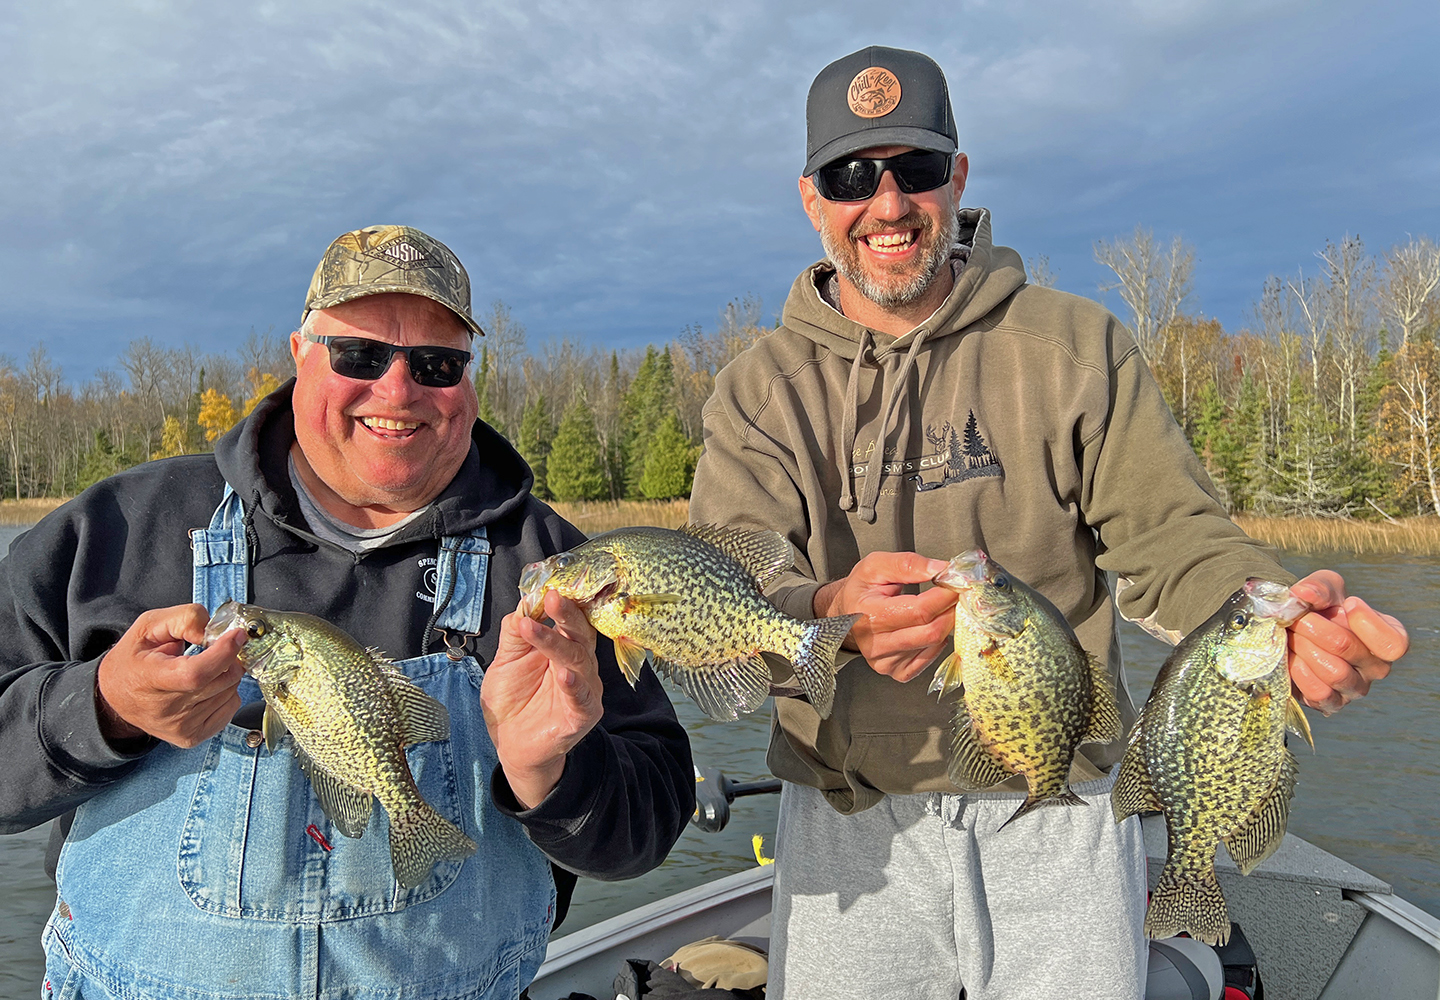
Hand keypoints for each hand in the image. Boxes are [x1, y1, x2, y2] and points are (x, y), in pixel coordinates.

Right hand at [96, 604, 247, 748]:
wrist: (114, 698)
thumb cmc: (133, 659)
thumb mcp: (148, 626)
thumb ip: (184, 619)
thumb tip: (215, 632)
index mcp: (150, 680)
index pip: (196, 674)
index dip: (223, 653)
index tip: (236, 635)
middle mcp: (166, 710)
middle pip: (221, 681)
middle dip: (230, 658)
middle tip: (217, 648)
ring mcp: (180, 728)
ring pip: (230, 693)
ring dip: (227, 675)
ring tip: (205, 669)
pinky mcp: (191, 738)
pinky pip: (230, 708)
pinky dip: (227, 692)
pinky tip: (206, 686)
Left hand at [482, 591, 604, 808]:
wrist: (511, 745)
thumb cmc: (513, 701)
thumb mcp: (506, 662)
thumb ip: (516, 634)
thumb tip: (524, 603)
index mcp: (564, 648)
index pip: (570, 619)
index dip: (562, 602)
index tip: (547, 587)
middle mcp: (580, 665)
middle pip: (579, 635)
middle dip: (566, 614)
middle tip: (551, 597)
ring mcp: (584, 690)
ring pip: (577, 661)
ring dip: (556, 643)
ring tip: (533, 629)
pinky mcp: (582, 716)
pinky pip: (581, 698)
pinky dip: (573, 685)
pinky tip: (563, 674)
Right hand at [813, 551, 957, 682]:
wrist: (847, 613)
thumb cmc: (861, 589)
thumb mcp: (876, 565)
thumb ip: (907, 564)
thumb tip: (939, 570)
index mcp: (868, 615)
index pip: (919, 610)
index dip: (944, 596)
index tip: (956, 584)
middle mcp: (875, 643)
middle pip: (931, 631)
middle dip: (950, 610)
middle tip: (954, 594)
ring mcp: (886, 661)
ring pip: (934, 645)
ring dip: (945, 624)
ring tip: (940, 608)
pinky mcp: (896, 672)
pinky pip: (930, 659)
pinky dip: (937, 642)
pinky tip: (928, 627)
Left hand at [1287, 570, 1407, 713]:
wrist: (1294, 630)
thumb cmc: (1320, 608)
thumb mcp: (1324, 587)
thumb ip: (1319, 586)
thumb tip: (1304, 594)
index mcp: (1386, 639)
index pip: (1394, 644)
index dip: (1367, 622)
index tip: (1347, 604)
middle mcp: (1376, 668)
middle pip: (1347, 649)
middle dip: (1314, 627)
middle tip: (1296, 617)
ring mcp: (1354, 689)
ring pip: (1333, 672)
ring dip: (1303, 648)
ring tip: (1290, 634)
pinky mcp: (1330, 703)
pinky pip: (1318, 693)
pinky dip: (1298, 670)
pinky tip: (1289, 655)